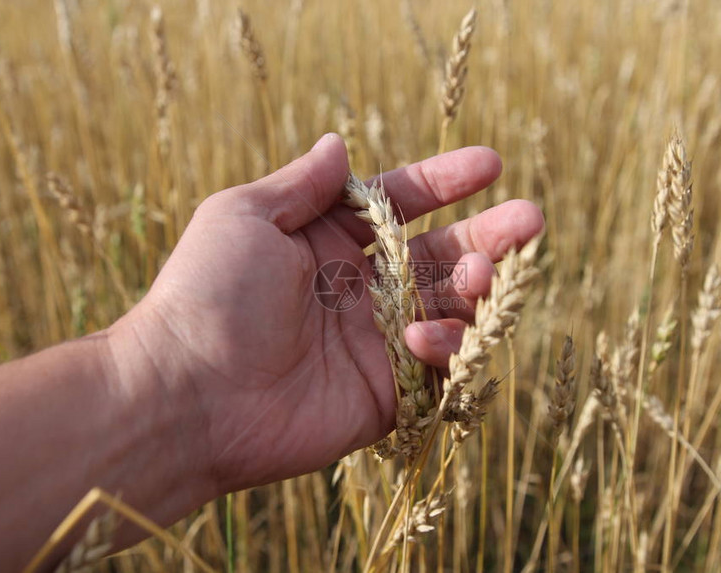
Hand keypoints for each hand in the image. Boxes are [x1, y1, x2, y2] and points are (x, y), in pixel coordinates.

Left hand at [114, 134, 543, 493]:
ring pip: (451, 308)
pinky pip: (441, 366)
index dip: (445, 183)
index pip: (400, 206)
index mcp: (326, 243)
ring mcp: (375, 342)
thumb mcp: (245, 216)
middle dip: (489, 236)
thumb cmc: (209, 293)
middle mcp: (357, 290)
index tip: (490, 164)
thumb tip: (338, 143)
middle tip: (531, 219)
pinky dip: (447, 345)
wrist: (190, 394)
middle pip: (441, 256)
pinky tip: (422, 334)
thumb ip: (302, 184)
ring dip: (477, 286)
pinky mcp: (387, 393)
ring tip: (481, 272)